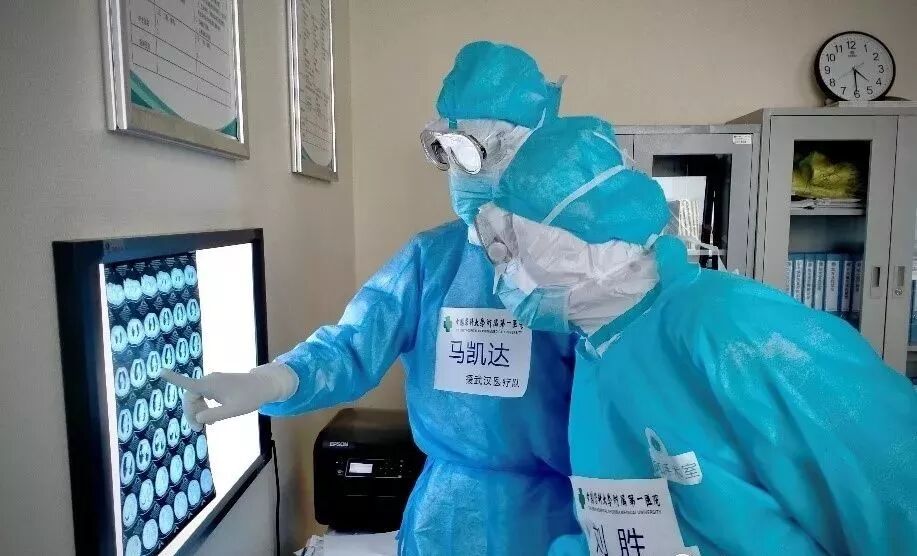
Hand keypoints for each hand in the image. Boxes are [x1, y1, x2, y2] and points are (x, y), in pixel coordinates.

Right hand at [161, 363, 298, 430]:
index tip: (160, 371)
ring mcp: (214, 381)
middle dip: (191, 412)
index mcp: (210, 385)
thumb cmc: (250, 398)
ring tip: (207, 425)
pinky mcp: (218, 383)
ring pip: (197, 397)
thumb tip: (197, 418)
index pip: (188, 383)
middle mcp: (209, 380)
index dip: (173, 379)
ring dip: (198, 410)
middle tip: (199, 429)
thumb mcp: (232, 410)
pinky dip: (205, 405)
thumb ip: (213, 415)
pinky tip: (212, 416)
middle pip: (191, 397)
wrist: (265, 385)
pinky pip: (205, 395)